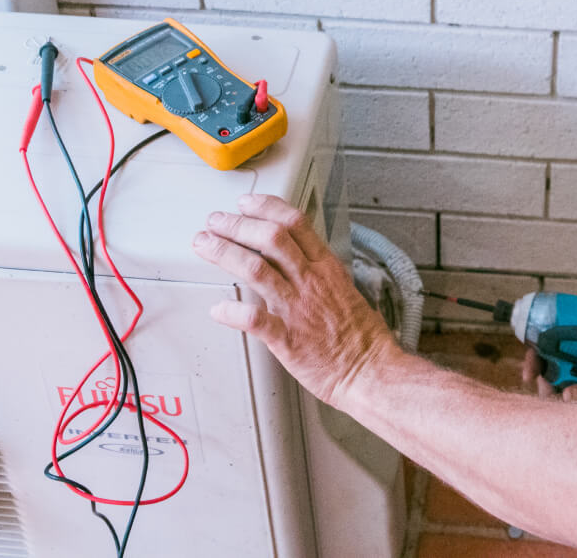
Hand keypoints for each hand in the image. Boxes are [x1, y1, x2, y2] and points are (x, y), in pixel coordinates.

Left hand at [192, 194, 398, 405]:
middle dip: (238, 224)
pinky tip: (217, 310)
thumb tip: (299, 262)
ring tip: (205, 245)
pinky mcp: (288, 339)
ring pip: (257, 269)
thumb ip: (319, 274)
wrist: (372, 372)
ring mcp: (298, 309)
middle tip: (216, 221)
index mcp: (327, 268)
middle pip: (271, 238)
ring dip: (225, 252)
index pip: (296, 223)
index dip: (267, 207)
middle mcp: (311, 282)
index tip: (247, 203)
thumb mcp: (346, 290)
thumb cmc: (362, 338)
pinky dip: (231, 313)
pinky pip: (254, 320)